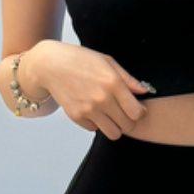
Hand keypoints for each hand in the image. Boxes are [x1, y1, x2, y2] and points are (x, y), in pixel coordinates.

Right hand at [28, 41, 152, 138]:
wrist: (50, 65)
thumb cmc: (78, 60)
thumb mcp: (107, 62)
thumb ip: (128, 78)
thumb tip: (144, 91)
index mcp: (113, 83)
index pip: (137, 112)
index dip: (139, 112)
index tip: (136, 109)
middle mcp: (102, 99)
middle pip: (127, 125)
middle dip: (128, 121)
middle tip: (122, 112)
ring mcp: (88, 110)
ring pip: (113, 133)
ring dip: (114, 126)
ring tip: (109, 115)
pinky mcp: (76, 116)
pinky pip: (94, 129)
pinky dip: (96, 123)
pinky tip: (92, 110)